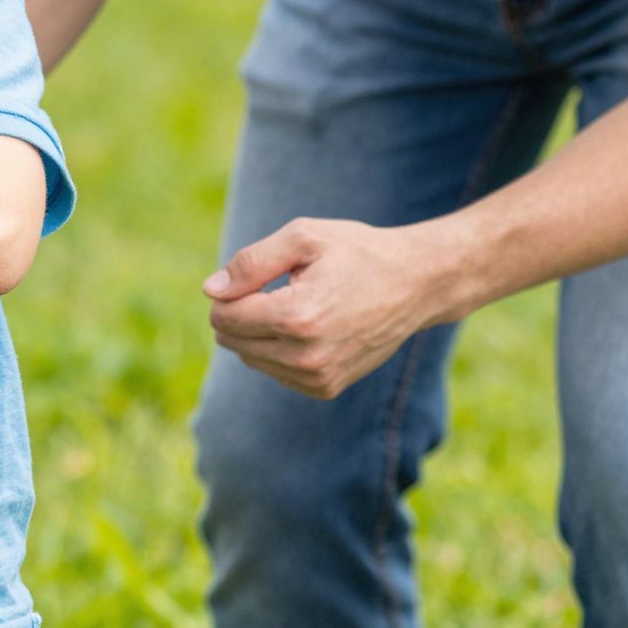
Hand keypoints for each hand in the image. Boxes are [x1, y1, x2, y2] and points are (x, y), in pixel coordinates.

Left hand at [203, 216, 465, 399]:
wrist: (416, 284)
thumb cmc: (357, 253)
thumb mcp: (303, 238)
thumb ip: (251, 262)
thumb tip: (211, 291)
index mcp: (297, 316)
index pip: (224, 316)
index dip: (229, 291)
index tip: (256, 275)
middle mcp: (306, 356)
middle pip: (232, 341)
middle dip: (241, 312)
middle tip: (277, 287)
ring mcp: (318, 378)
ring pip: (250, 359)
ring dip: (259, 332)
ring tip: (298, 304)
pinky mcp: (326, 389)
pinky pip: (275, 372)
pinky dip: (279, 349)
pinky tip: (308, 327)